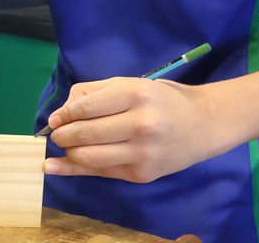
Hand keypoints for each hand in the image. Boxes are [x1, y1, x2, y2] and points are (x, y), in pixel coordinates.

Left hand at [44, 77, 218, 182]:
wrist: (204, 125)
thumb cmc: (165, 100)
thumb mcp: (135, 84)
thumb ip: (98, 92)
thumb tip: (62, 112)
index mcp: (137, 94)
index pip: (87, 107)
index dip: (64, 114)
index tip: (55, 119)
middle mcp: (140, 124)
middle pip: (84, 133)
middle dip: (62, 134)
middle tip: (57, 133)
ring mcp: (142, 153)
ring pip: (88, 156)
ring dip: (68, 152)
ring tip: (67, 145)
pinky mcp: (141, 174)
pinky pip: (100, 172)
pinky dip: (73, 169)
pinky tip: (54, 167)